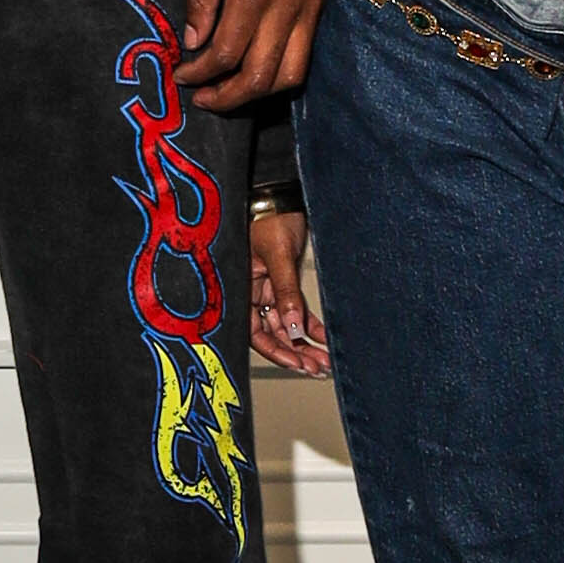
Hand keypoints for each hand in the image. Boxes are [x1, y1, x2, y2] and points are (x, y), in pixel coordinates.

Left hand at [179, 0, 325, 111]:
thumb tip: (193, 42)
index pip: (225, 54)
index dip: (199, 74)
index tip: (182, 75)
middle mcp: (285, 9)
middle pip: (260, 77)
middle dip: (227, 97)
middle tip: (203, 98)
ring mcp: (307, 11)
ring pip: (289, 75)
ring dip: (258, 92)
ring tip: (230, 91)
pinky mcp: (318, 8)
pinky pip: (303, 56)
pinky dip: (279, 73)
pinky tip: (256, 68)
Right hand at [249, 207, 330, 377]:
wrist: (280, 194)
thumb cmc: (269, 215)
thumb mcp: (277, 254)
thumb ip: (285, 291)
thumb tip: (292, 327)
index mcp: (239, 288)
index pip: (254, 332)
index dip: (275, 351)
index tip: (297, 363)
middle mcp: (251, 293)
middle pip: (272, 334)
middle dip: (294, 352)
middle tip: (315, 368)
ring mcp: (267, 290)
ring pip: (285, 326)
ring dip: (304, 344)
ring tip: (323, 361)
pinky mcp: (282, 283)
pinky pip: (296, 311)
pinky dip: (310, 326)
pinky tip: (325, 339)